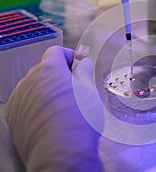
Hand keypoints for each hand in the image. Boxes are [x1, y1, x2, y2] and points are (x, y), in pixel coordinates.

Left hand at [6, 46, 102, 171]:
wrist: (61, 155)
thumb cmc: (78, 123)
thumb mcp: (89, 92)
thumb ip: (84, 72)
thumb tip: (82, 64)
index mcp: (49, 70)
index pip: (56, 52)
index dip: (71, 56)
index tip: (80, 65)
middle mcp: (29, 81)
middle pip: (45, 69)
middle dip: (61, 74)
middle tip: (77, 87)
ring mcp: (19, 100)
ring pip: (35, 86)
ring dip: (49, 89)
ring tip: (65, 106)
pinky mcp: (14, 116)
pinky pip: (27, 102)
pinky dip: (39, 104)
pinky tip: (52, 117)